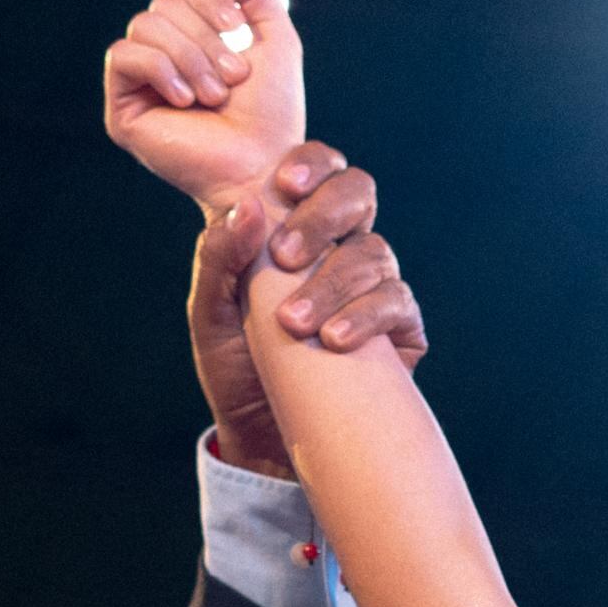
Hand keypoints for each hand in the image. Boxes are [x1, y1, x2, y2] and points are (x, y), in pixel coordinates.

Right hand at [104, 0, 306, 213]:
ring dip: (189, 57)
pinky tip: (186, 100)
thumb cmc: (272, 113)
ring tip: (213, 96)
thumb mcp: (277, 40)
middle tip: (231, 81)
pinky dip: (160, 69)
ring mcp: (139, 81)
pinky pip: (122, 56)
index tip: (241, 36)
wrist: (263, 169)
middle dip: (204, 38)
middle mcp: (162, 54)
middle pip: (162, 4)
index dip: (211, 0)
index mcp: (193, 36)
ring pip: (144, 25)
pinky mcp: (122, 107)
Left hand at [193, 144, 426, 479]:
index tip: (284, 188)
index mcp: (294, 229)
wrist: (264, 440)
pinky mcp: (399, 332)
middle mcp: (338, 248)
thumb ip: (219, 258)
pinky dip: (367, 316)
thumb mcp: (209, 315)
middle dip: (326, 214)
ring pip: (375, 252)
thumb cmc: (236, 371)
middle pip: (357, 194)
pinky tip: (334, 341)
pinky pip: (397, 303)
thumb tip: (249, 207)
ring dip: (335, 282)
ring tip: (295, 325)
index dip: (310, 166)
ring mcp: (372, 288)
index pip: (316, 172)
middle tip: (287, 255)